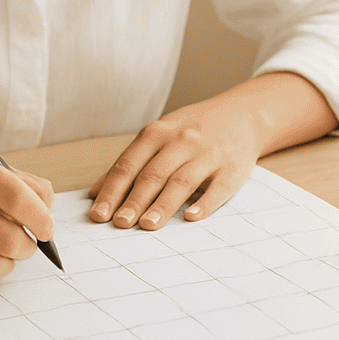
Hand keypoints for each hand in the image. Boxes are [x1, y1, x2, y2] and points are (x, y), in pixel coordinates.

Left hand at [88, 95, 262, 231]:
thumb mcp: (160, 135)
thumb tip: (95, 193)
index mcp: (158, 133)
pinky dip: (205, 203)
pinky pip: (218, 188)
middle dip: (134, 200)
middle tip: (120, 224)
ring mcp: (208, 154)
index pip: (129, 164)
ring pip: (182, 181)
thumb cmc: (193, 130)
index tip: (99, 214)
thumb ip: (131, 162)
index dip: (113, 190)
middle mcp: (182, 141)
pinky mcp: (233, 168)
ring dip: (163, 204)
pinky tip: (191, 217)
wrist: (242, 114)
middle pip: (153, 174)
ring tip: (147, 225)